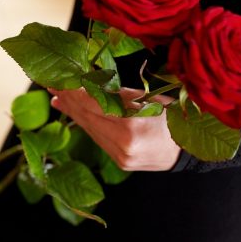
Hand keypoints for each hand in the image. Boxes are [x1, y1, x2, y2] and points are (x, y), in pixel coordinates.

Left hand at [48, 87, 180, 170]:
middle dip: (69, 100)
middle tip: (52, 85)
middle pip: (89, 117)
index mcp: (133, 125)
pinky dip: (84, 123)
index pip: (95, 105)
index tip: (61, 80)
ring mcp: (120, 156)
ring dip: (72, 112)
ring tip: (57, 97)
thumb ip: (116, 94)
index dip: (76, 92)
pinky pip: (97, 138)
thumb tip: (85, 84)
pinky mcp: (119, 161)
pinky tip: (70, 112)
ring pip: (90, 129)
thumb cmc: (173, 117)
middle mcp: (123, 143)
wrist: (188, 150)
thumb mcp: (148, 98)